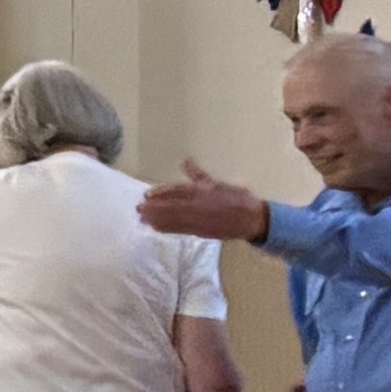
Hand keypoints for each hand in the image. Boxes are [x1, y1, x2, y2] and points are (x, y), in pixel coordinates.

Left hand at [143, 167, 266, 242]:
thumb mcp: (217, 183)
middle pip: (171, 206)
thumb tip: (186, 160)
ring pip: (173, 219)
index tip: (147, 195)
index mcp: (202, 190)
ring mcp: (198, 219)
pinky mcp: (200, 231)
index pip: (177, 190)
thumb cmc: (237, 198)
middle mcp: (197, 204)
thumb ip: (198, 174)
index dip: (161, 193)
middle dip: (154, 208)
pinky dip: (166, 228)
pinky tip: (155, 228)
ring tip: (142, 218)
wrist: (251, 218)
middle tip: (138, 208)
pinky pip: (180, 229)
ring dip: (156, 219)